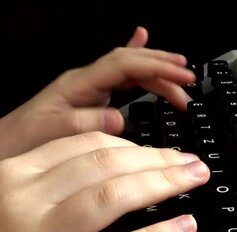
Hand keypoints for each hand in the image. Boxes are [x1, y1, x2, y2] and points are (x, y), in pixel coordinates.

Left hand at [0, 26, 194, 158]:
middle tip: (190, 80)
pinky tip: (145, 50)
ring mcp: (89, 89)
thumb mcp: (50, 134)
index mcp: (78, 85)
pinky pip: (121, 78)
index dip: (157, 68)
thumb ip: (82, 123)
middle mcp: (86, 82)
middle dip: (164, 67)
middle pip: (132, 63)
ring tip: (181, 89)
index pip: (126, 65)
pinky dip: (138, 67)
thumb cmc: (20, 142)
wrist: (2, 148)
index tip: (183, 77)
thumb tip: (119, 117)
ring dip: (158, 76)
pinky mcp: (91, 100)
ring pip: (131, 72)